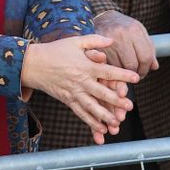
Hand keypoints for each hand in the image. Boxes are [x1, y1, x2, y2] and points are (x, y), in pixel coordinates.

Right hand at [21, 36, 139, 143]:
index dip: (122, 74)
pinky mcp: (67, 100)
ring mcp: (74, 92)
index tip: (136, 78)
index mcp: (85, 65)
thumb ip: (95, 40)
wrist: (33, 63)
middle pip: (101, 92)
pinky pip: (80, 112)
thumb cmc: (56, 50)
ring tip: (116, 123)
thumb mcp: (75, 41)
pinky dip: (90, 121)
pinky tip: (100, 129)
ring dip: (104, 116)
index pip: (108, 71)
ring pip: (91, 106)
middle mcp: (81, 80)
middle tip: (129, 106)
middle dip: (116, 100)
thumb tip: (111, 40)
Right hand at [92, 11, 157, 76]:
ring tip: (124, 70)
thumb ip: (149, 49)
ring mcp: (108, 40)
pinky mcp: (97, 46)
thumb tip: (154, 67)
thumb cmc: (125, 27)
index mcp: (135, 30)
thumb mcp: (139, 33)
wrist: (104, 18)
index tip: (143, 72)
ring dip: (123, 73)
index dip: (146, 69)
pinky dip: (112, 69)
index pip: (145, 57)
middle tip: (134, 74)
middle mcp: (121, 34)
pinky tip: (114, 67)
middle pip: (132, 65)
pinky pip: (108, 65)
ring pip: (119, 67)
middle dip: (135, 73)